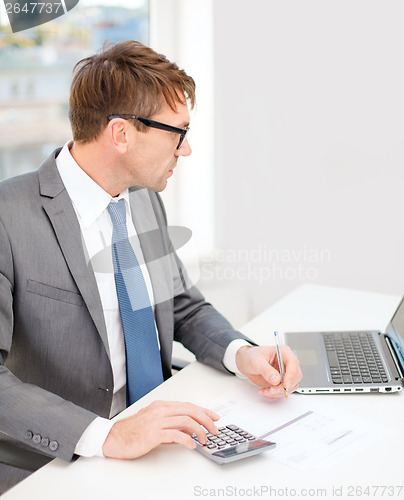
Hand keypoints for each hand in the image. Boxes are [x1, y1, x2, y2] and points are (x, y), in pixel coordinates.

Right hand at [102, 400, 219, 458]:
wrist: (113, 438)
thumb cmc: (132, 431)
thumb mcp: (154, 422)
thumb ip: (171, 423)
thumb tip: (190, 429)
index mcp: (161, 405)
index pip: (188, 405)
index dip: (204, 411)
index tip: (214, 417)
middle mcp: (160, 410)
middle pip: (190, 410)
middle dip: (206, 419)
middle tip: (214, 429)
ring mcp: (157, 421)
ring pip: (186, 420)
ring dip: (199, 431)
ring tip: (204, 439)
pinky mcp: (153, 434)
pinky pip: (176, 434)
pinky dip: (187, 440)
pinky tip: (191, 445)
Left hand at [235, 345, 302, 397]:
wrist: (245, 362)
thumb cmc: (251, 356)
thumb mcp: (256, 361)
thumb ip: (266, 370)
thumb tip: (276, 379)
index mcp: (283, 353)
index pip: (293, 363)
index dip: (291, 375)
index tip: (285, 385)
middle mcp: (286, 363)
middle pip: (295, 377)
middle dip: (284, 386)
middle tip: (272, 390)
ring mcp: (285, 373)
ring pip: (290, 386)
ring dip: (278, 392)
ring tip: (265, 391)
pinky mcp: (281, 382)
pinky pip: (283, 391)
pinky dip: (274, 394)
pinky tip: (264, 391)